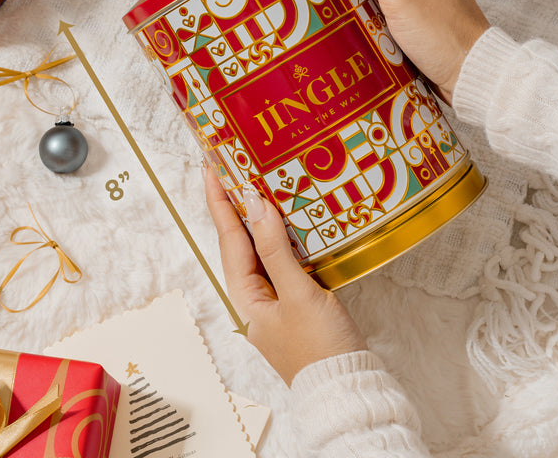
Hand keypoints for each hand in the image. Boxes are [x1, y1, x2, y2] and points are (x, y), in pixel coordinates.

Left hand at [204, 169, 365, 385]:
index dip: (221, 201)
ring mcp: (272, 301)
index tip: (212, 169)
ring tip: (256, 185)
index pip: (229, 238)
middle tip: (233, 168)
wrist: (346, 388)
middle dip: (235, 205)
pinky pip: (279, 262)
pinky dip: (280, 238)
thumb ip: (275, 248)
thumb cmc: (320, 346)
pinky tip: (287, 223)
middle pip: (239, 242)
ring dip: (258, 220)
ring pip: (260, 251)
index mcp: (245, 297)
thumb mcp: (297, 293)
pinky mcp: (293, 303)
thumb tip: (255, 204)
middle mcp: (252, 297)